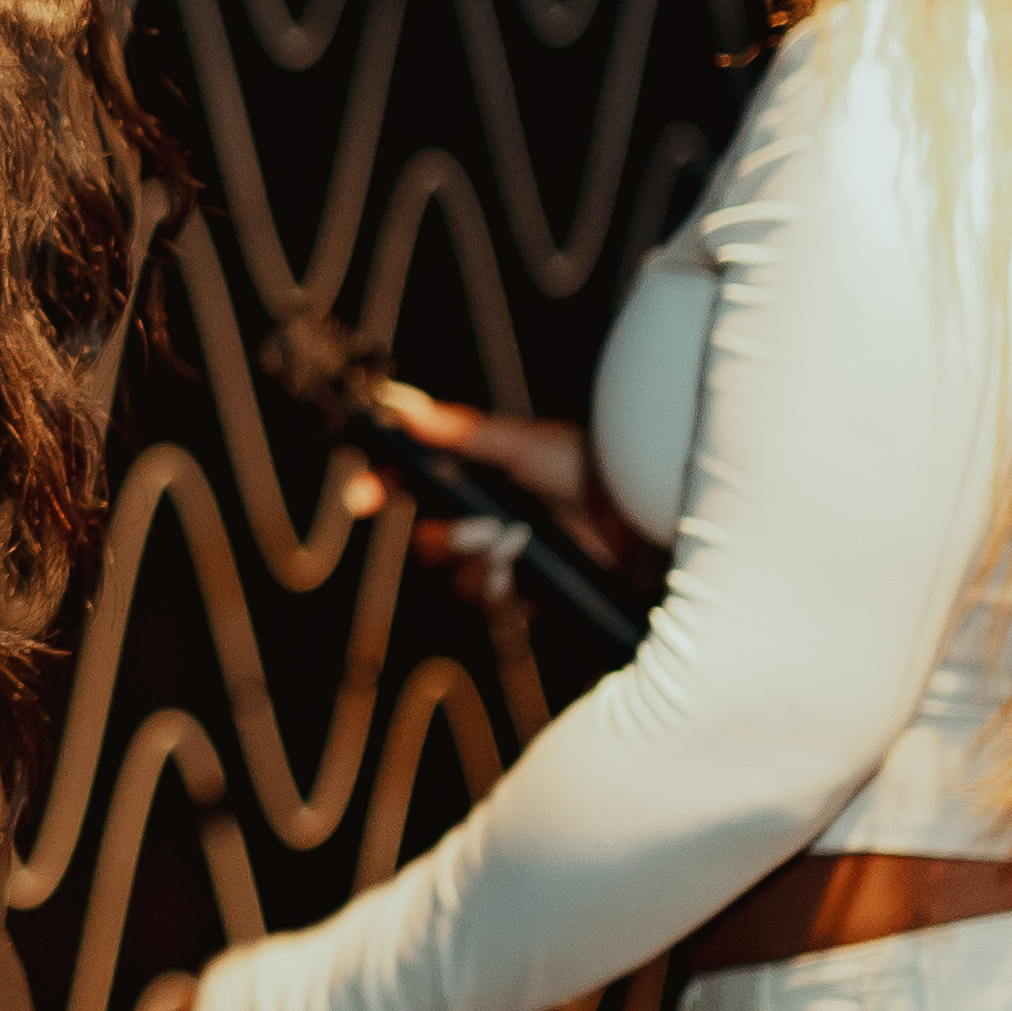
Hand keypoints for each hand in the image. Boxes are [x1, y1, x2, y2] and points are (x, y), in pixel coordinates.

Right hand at [324, 378, 647, 582]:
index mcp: (480, 476)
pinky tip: (529, 581)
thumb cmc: (595, 472)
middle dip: (445, 540)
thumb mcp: (526, 445)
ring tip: (517, 553)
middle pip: (429, 542)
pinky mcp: (531, 594)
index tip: (362, 496)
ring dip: (480, 569)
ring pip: (458, 580)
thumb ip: (464, 432)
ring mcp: (508, 559)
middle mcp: (488, 518)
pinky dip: (506, 594)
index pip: (413, 483)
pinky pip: (493, 606)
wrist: (648, 523)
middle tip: (479, 532)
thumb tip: (404, 404)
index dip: (382, 488)